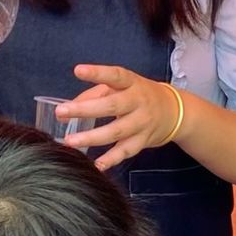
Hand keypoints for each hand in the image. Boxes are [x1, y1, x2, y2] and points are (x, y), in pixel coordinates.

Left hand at [58, 65, 184, 168]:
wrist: (174, 112)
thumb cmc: (138, 94)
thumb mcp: (121, 86)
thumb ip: (94, 94)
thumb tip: (68, 107)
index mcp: (131, 82)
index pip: (114, 75)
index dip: (97, 73)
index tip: (77, 70)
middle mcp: (138, 102)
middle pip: (111, 106)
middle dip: (85, 110)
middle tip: (61, 111)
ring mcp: (142, 123)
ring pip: (117, 132)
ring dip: (92, 137)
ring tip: (70, 141)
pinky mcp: (144, 141)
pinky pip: (127, 151)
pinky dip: (112, 159)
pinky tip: (97, 164)